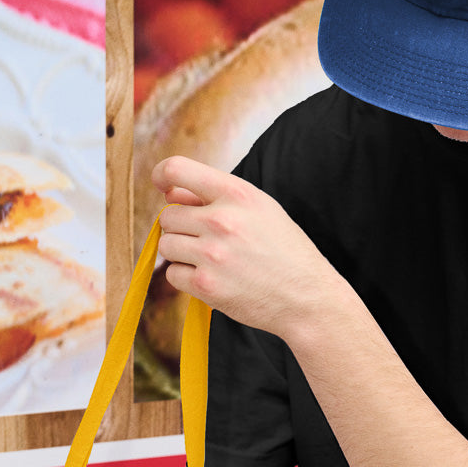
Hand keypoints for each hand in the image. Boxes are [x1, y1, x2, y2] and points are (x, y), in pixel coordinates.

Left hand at [152, 155, 341, 341]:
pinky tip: (210, 278)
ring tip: (209, 260)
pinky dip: (185, 278)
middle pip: (168, 216)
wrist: (305, 297)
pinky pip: (173, 274)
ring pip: (167, 245)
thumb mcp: (260, 209)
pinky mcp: (206, 285)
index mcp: (237, 193)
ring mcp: (212, 254)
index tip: (162, 185)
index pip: (177, 169)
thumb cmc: (283, 251)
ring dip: (181, 253)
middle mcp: (222, 220)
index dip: (161, 175)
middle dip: (180, 227)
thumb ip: (215, 196)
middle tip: (204, 241)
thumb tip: (169, 192)